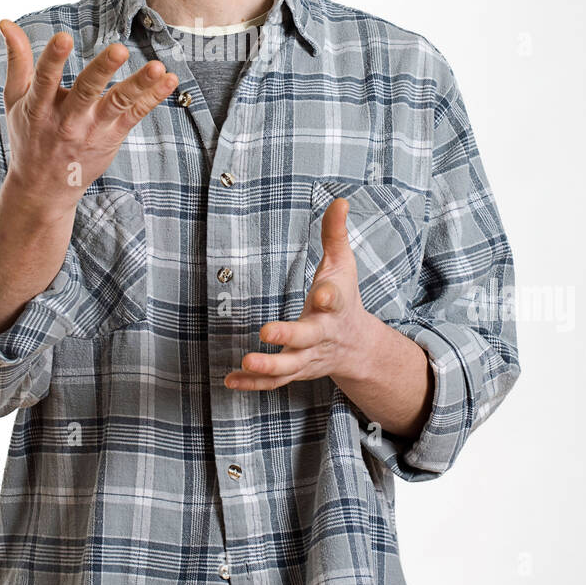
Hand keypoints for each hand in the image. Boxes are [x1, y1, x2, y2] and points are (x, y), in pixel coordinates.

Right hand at [0, 21, 178, 213]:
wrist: (43, 188)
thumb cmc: (28, 135)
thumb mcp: (15, 100)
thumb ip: (17, 60)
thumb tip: (6, 21)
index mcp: (39, 107)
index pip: (44, 80)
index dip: (53, 59)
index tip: (63, 37)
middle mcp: (67, 119)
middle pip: (86, 91)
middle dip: (102, 69)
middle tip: (119, 49)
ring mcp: (93, 129)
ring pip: (118, 104)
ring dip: (138, 84)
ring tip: (156, 67)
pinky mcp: (112, 137)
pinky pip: (136, 115)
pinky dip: (153, 97)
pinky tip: (169, 79)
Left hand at [224, 198, 381, 390]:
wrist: (356, 346)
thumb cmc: (345, 296)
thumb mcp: (343, 263)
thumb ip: (336, 233)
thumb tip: (341, 200)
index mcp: (336, 306)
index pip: (335, 299)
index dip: (330, 297)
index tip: (323, 295)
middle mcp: (322, 334)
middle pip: (307, 338)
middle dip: (288, 336)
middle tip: (267, 332)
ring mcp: (308, 356)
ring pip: (289, 367)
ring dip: (268, 367)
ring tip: (246, 362)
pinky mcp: (295, 370)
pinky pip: (274, 382)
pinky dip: (253, 384)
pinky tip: (230, 381)